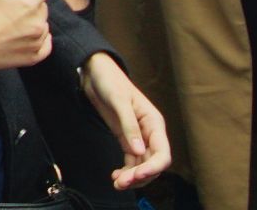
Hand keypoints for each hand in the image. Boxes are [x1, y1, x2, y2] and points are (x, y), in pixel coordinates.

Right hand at [0, 0, 50, 77]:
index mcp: (27, 4)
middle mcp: (36, 23)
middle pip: (43, 7)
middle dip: (31, 3)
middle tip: (14, 5)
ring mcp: (36, 41)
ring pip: (43, 26)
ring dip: (33, 21)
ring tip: (16, 22)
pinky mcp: (32, 57)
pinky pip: (45, 45)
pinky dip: (40, 39)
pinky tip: (29, 35)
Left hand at [80, 54, 171, 189]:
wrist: (94, 72)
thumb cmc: (110, 81)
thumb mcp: (119, 101)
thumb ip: (129, 126)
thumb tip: (139, 150)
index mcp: (154, 123)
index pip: (162, 153)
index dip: (153, 168)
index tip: (138, 176)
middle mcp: (149, 133)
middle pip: (152, 163)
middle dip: (140, 176)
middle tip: (121, 182)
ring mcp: (138, 137)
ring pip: (141, 165)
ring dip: (132, 177)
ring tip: (117, 182)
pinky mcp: (126, 139)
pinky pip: (131, 161)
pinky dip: (125, 171)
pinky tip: (115, 176)